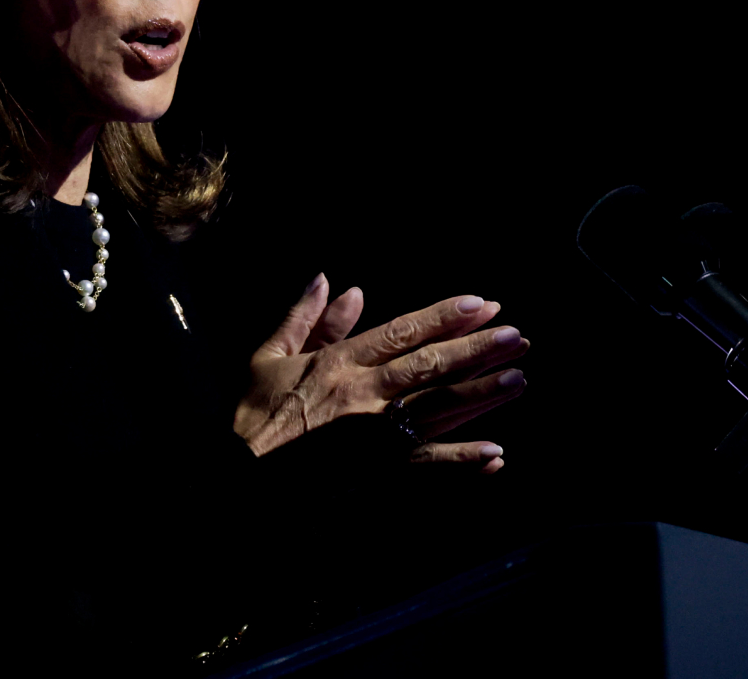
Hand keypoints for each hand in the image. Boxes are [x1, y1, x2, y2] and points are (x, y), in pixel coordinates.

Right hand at [233, 274, 528, 470]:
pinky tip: (495, 454)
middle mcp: (362, 396)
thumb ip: (303, 318)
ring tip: (518, 379)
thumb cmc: (255, 416)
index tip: (479, 304)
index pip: (400, 332)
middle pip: (428, 367)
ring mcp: (372, 436)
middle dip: (475, 349)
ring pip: (436, 409)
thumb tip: (329, 281)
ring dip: (479, 395)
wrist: (241, 478)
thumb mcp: (269, 356)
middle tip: (516, 336)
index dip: (441, 317)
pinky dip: (461, 461)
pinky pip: (426, 465)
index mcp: (337, 364)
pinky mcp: (376, 472)